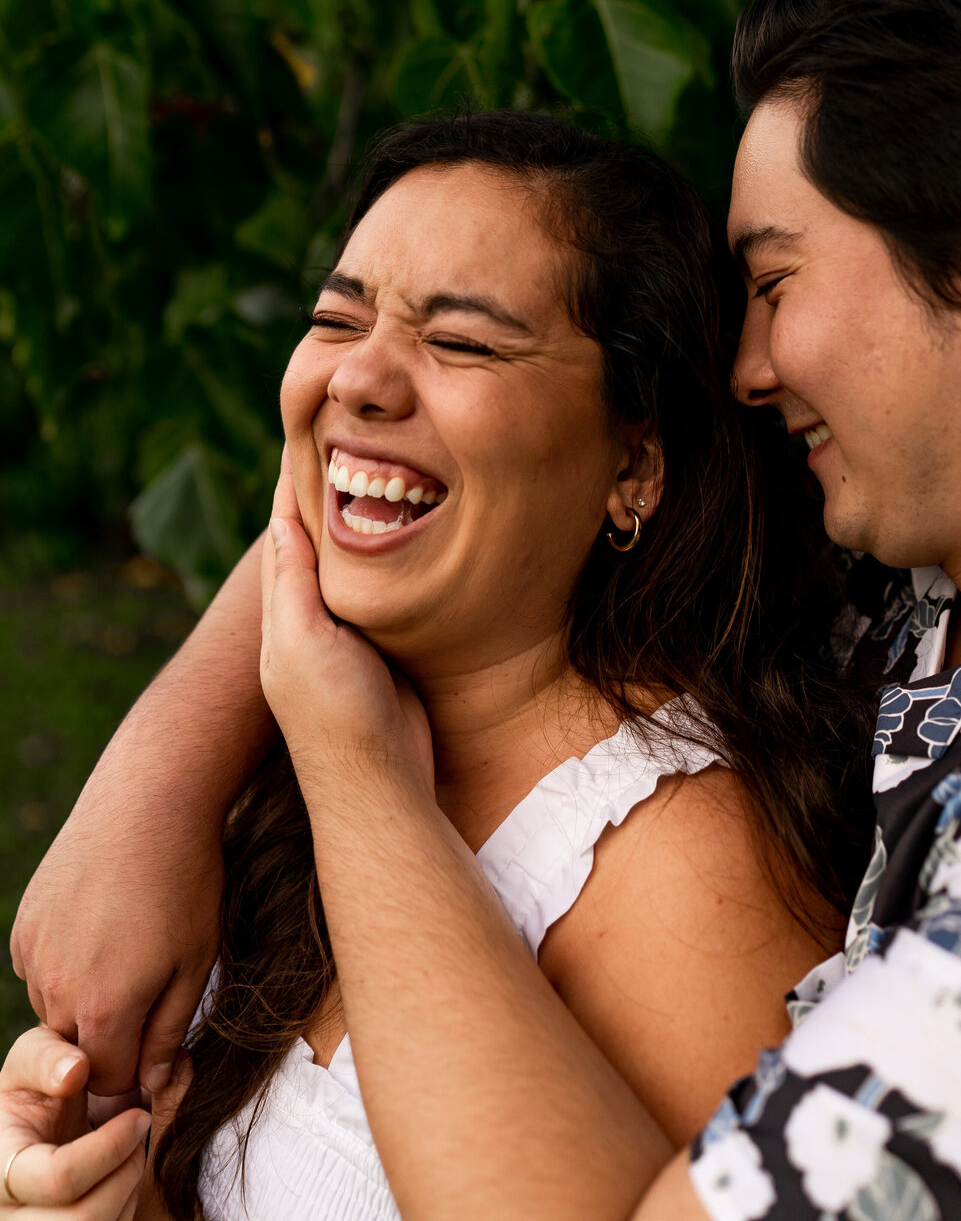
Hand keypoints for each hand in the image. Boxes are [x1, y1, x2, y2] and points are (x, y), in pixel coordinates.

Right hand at [0, 1029, 148, 1217]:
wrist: (31, 1124)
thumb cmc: (34, 1087)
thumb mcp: (30, 1056)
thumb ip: (46, 1056)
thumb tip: (74, 1072)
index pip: (59, 1178)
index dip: (109, 1147)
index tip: (138, 1116)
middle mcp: (9, 1215)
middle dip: (125, 1175)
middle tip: (140, 1137)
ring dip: (128, 1192)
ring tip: (133, 1151)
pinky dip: (124, 1208)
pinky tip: (122, 1174)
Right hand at [11, 807, 220, 1100]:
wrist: (147, 804)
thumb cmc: (185, 881)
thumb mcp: (196, 961)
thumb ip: (168, 1032)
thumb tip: (149, 1083)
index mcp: (105, 1009)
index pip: (111, 1080)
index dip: (139, 1065)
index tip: (159, 1033)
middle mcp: (57, 991)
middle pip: (79, 1048)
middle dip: (111, 1033)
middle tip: (146, 979)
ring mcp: (33, 956)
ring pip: (55, 1009)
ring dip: (83, 998)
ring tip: (124, 945)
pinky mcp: (23, 927)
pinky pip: (38, 970)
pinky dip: (63, 963)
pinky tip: (97, 924)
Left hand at [261, 451, 434, 794]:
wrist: (383, 786)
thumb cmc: (337, 717)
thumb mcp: (302, 644)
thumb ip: (293, 585)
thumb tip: (282, 519)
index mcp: (286, 619)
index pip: (285, 538)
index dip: (294, 490)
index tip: (305, 438)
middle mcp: (314, 626)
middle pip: (319, 547)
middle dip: (329, 500)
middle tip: (348, 445)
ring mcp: (353, 641)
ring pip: (357, 569)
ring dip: (365, 528)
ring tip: (383, 477)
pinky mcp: (390, 654)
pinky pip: (389, 595)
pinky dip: (395, 563)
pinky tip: (415, 542)